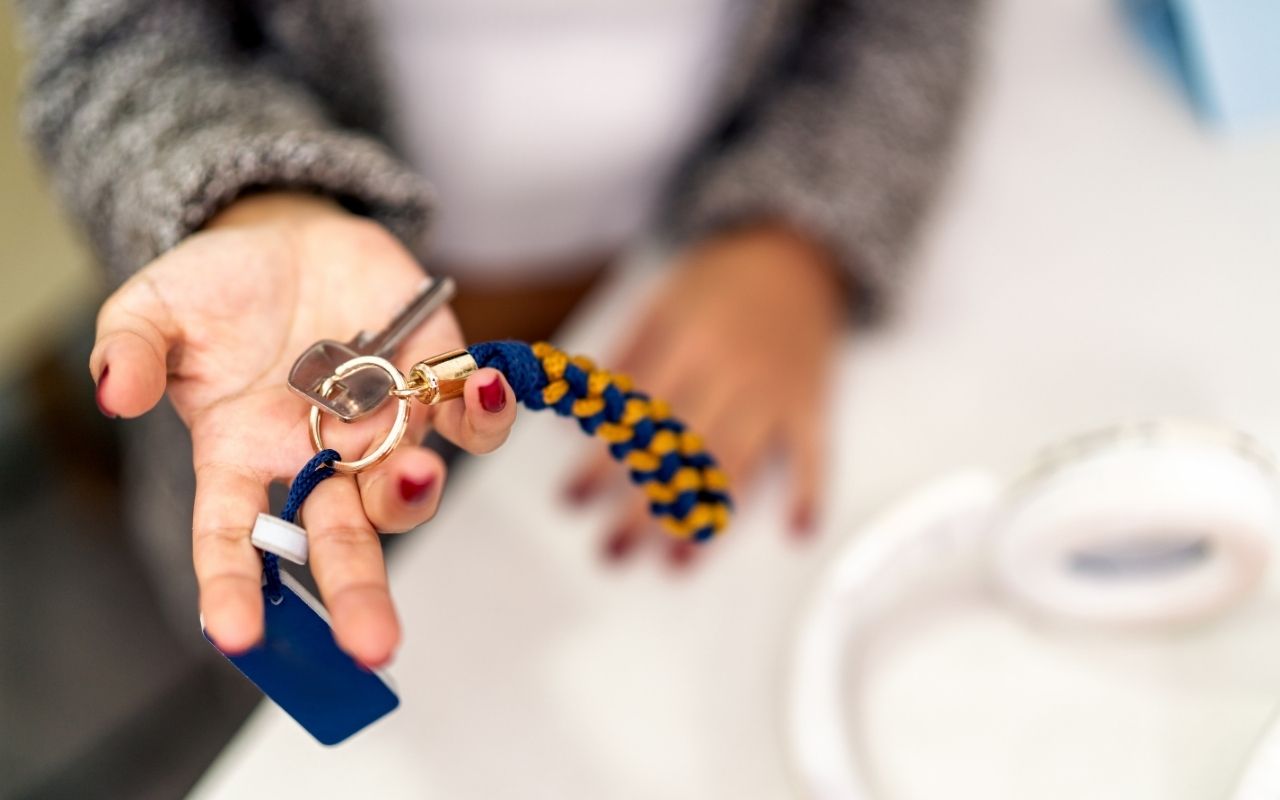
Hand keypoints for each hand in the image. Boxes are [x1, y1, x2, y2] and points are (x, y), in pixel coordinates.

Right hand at [90, 192, 517, 664]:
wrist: (290, 238)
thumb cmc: (218, 288)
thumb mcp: (154, 309)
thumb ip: (132, 349)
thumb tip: (115, 393)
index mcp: (242, 455)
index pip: (235, 536)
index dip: (235, 586)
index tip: (236, 637)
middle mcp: (317, 455)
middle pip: (342, 539)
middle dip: (359, 592)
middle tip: (373, 643)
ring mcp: (380, 423)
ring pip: (406, 487)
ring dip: (413, 493)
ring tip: (416, 474)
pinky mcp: (432, 377)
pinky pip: (467, 416)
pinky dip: (483, 413)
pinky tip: (481, 390)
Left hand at [566, 223, 845, 566]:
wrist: (795, 253)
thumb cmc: (719, 283)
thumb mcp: (656, 304)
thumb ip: (619, 361)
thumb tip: (574, 417)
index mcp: (685, 345)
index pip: (634, 414)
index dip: (599, 460)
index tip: (573, 497)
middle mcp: (729, 372)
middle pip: (681, 450)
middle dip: (644, 506)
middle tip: (613, 550)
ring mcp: (774, 390)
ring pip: (738, 460)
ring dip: (708, 513)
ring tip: (678, 560)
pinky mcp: (811, 402)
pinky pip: (814, 452)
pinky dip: (809, 490)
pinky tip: (797, 530)